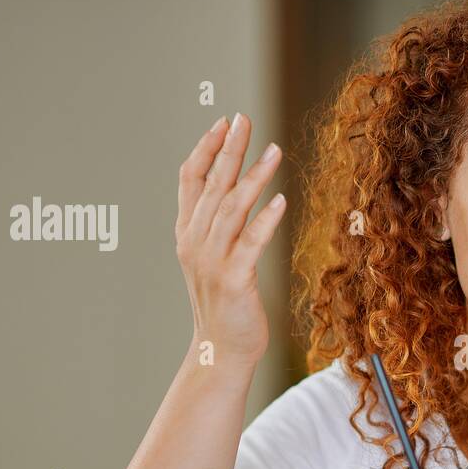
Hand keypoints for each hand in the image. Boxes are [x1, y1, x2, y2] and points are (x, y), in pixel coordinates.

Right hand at [175, 113, 284, 367]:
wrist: (221, 350)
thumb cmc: (224, 304)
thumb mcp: (213, 258)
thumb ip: (217, 226)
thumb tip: (230, 190)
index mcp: (188, 233)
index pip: (190, 180)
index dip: (205, 149)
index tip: (223, 122)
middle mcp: (195, 242)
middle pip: (212, 186)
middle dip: (229, 149)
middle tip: (244, 118)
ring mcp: (212, 261)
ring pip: (232, 209)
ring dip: (253, 177)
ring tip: (274, 150)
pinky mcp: (234, 280)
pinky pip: (250, 243)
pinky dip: (265, 220)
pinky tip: (280, 200)